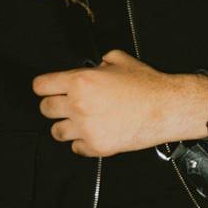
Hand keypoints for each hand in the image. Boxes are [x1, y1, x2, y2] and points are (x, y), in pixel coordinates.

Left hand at [33, 50, 207, 156]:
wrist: (166, 108)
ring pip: (56, 131)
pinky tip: (95, 132)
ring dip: (66, 125)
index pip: (41, 86)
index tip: (47, 88)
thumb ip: (100, 61)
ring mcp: (86, 128)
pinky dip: (82, 142)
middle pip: (45, 109)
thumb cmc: (146, 84)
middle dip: (54, 105)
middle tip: (68, 103)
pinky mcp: (96, 146)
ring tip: (80, 121)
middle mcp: (79, 105)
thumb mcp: (120, 60)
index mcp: (81, 81)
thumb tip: (94, 67)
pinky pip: (76, 147)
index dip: (44, 86)